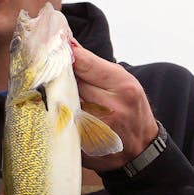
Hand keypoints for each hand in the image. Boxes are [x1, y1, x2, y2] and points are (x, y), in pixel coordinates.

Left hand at [70, 41, 159, 173]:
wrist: (139, 148)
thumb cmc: (131, 110)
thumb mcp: (123, 82)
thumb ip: (96, 66)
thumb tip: (69, 46)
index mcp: (123, 88)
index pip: (85, 64)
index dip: (68, 54)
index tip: (59, 47)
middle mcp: (109, 108)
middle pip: (70, 81)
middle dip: (61, 75)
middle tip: (53, 69)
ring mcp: (94, 128)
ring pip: (62, 101)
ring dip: (57, 95)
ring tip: (61, 93)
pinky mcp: (81, 143)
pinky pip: (61, 121)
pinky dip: (58, 114)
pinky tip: (62, 112)